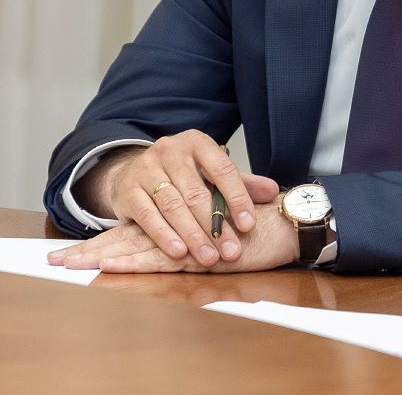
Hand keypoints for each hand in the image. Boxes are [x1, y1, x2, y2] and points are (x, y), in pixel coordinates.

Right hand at [55, 130, 276, 267]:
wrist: (134, 172)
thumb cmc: (183, 176)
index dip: (238, 199)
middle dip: (216, 226)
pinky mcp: (128, 189)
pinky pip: (148, 215)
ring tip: (210, 258)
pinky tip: (179, 253)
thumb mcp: (211, 174)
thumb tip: (273, 192)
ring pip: (173, 205)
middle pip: (197, 192)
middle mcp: (170, 149)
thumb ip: (242, 184)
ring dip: (193, 236)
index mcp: (197, 142)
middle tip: (231, 252)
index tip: (249, 226)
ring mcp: (146, 167)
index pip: (223, 170)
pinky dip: (165, 236)